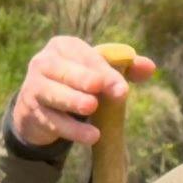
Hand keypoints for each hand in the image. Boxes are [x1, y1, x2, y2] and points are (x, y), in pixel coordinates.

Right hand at [8, 31, 140, 152]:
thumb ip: (125, 68)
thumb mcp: (98, 71)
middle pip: (64, 70)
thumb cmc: (77, 81)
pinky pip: (54, 121)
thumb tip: (150, 68)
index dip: (104, 71)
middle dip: (84, 79)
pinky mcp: (32, 113)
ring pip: (53, 94)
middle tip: (100, 89)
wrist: (40, 106)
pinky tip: (91, 136)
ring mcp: (34, 88)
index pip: (85, 56)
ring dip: (73, 101)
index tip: (122, 88)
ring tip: (91, 107)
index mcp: (62, 46)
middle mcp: (43, 63)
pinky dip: (73, 129)